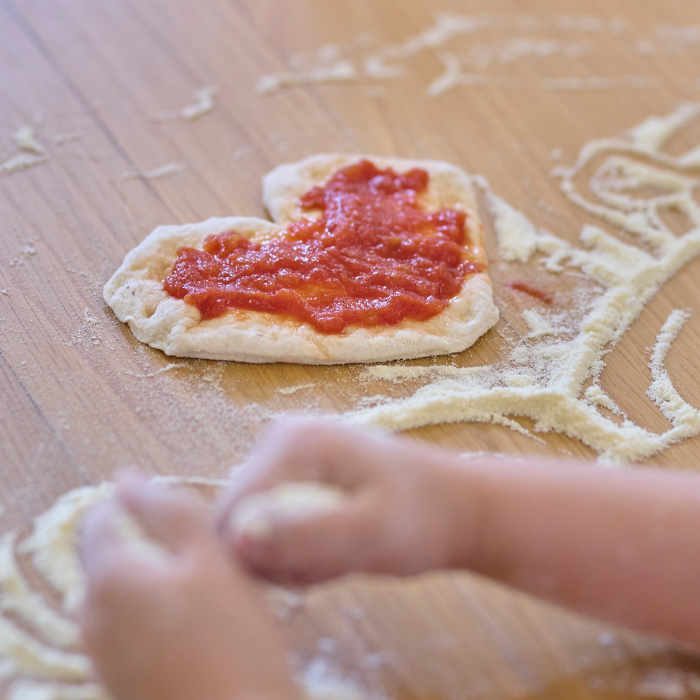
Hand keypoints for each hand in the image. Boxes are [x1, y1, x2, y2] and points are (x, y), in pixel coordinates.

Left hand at [80, 475, 299, 699]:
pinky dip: (154, 614)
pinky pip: (128, 626)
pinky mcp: (116, 678)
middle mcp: (90, 616)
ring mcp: (99, 653)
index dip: (144, 508)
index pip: (103, 517)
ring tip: (207, 594)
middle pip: (112, 555)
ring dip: (156, 580)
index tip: (186, 522)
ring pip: (122, 591)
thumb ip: (169, 510)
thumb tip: (127, 477)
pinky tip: (197, 628)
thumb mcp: (211, 558)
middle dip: (152, 546)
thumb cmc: (233, 638)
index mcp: (108, 578)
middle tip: (206, 559)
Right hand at [217, 419, 469, 584]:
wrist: (457, 510)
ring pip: (255, 530)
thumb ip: (305, 535)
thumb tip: (235, 539)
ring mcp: (287, 455)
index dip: (262, 557)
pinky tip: (336, 548)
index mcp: (292, 442)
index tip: (311, 571)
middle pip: (240, 521)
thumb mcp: (369, 534)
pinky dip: (301, 549)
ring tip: (340, 555)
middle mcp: (280, 438)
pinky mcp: (295, 473)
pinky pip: (273, 526)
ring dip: (293, 557)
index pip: (232, 513)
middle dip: (280, 556)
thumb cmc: (423, 519)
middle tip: (332, 563)